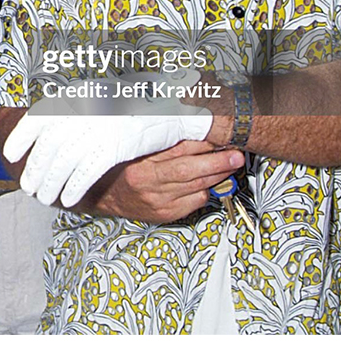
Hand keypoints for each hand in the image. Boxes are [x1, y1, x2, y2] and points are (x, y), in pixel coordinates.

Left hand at [5, 106, 211, 208]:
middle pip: (49, 145)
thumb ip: (74, 111)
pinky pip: (87, 171)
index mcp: (76, 96)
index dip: (21, 136)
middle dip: (35, 168)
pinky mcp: (116, 145)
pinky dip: (74, 187)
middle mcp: (84, 111)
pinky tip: (67, 200)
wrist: (171, 104)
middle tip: (28, 186)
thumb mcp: (97, 98)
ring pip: (64, 161)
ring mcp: (100, 128)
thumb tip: (46, 129)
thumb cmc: (131, 103)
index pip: (39, 116)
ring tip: (43, 198)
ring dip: (50, 183)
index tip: (10, 154)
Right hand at [79, 138, 245, 222]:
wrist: (104, 195)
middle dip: (217, 162)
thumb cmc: (121, 167)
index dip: (201, 143)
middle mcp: (148, 181)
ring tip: (231, 165)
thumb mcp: (138, 148)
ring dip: (217, 176)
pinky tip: (210, 183)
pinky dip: (206, 191)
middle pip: (189, 170)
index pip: (177, 149)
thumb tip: (192, 126)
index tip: (218, 136)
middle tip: (236, 155)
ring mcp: (158, 200)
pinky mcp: (166, 214)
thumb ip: (163, 139)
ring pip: (196, 187)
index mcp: (140, 161)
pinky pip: (194, 203)